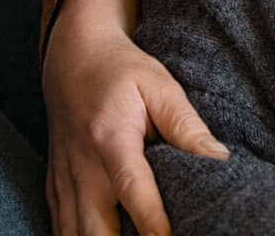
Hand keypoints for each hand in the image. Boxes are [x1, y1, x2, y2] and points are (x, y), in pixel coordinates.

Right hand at [42, 0, 228, 235]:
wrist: (72, 57)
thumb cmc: (122, 70)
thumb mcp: (160, 85)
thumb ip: (186, 125)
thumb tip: (219, 158)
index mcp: (110, 138)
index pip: (133, 189)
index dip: (153, 222)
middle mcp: (81, 166)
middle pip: (94, 228)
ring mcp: (63, 180)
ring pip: (72, 235)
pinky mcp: (54, 187)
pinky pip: (60, 227)